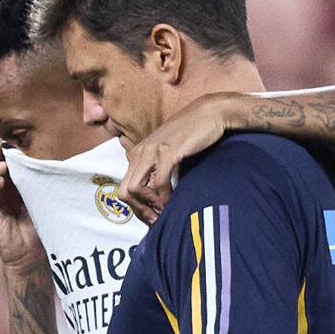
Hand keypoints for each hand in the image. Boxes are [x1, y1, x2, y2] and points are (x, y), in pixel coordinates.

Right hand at [0, 140, 46, 271]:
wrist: (32, 253)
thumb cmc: (43, 225)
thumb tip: (50, 159)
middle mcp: (5, 186)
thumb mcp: (45, 198)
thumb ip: (41, 181)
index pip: (11, 160)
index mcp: (19, 180)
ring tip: (1, 166)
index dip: (9, 150)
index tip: (12, 141)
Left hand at [120, 95, 239, 219]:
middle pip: (125, 191)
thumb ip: (157, 172)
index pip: (124, 188)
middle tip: (156, 219)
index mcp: (138, 153)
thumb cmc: (193, 137)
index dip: (137, 208)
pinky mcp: (167, 151)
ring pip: (134, 188)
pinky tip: (173, 201)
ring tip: (164, 211)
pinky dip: (164, 197)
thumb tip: (155, 199)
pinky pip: (158, 182)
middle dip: (140, 211)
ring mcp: (151, 150)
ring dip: (149, 205)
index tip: (152, 216)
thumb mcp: (168, 155)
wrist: (210, 114)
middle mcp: (140, 151)